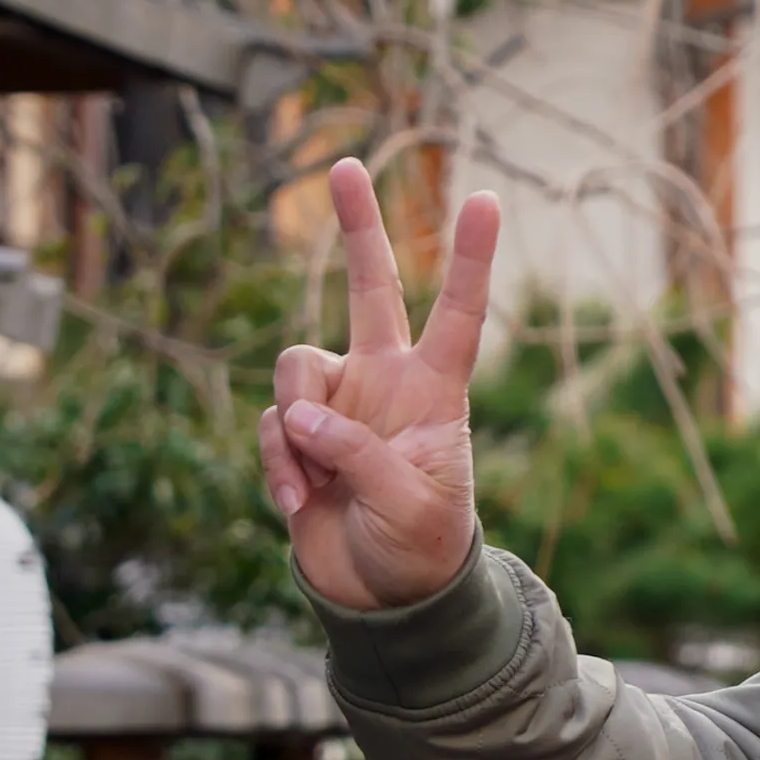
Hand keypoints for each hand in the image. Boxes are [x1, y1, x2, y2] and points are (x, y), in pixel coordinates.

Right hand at [256, 159, 500, 612]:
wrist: (383, 596)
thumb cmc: (421, 548)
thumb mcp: (411, 505)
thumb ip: (360, 453)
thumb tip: (303, 416)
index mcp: (437, 391)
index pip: (458, 314)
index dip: (470, 258)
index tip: (485, 198)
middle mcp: (385, 381)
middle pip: (369, 288)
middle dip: (357, 227)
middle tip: (344, 164)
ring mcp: (339, 404)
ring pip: (296, 372)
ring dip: (297, 429)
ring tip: (319, 483)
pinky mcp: (298, 434)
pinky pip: (273, 427)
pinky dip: (278, 465)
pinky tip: (299, 504)